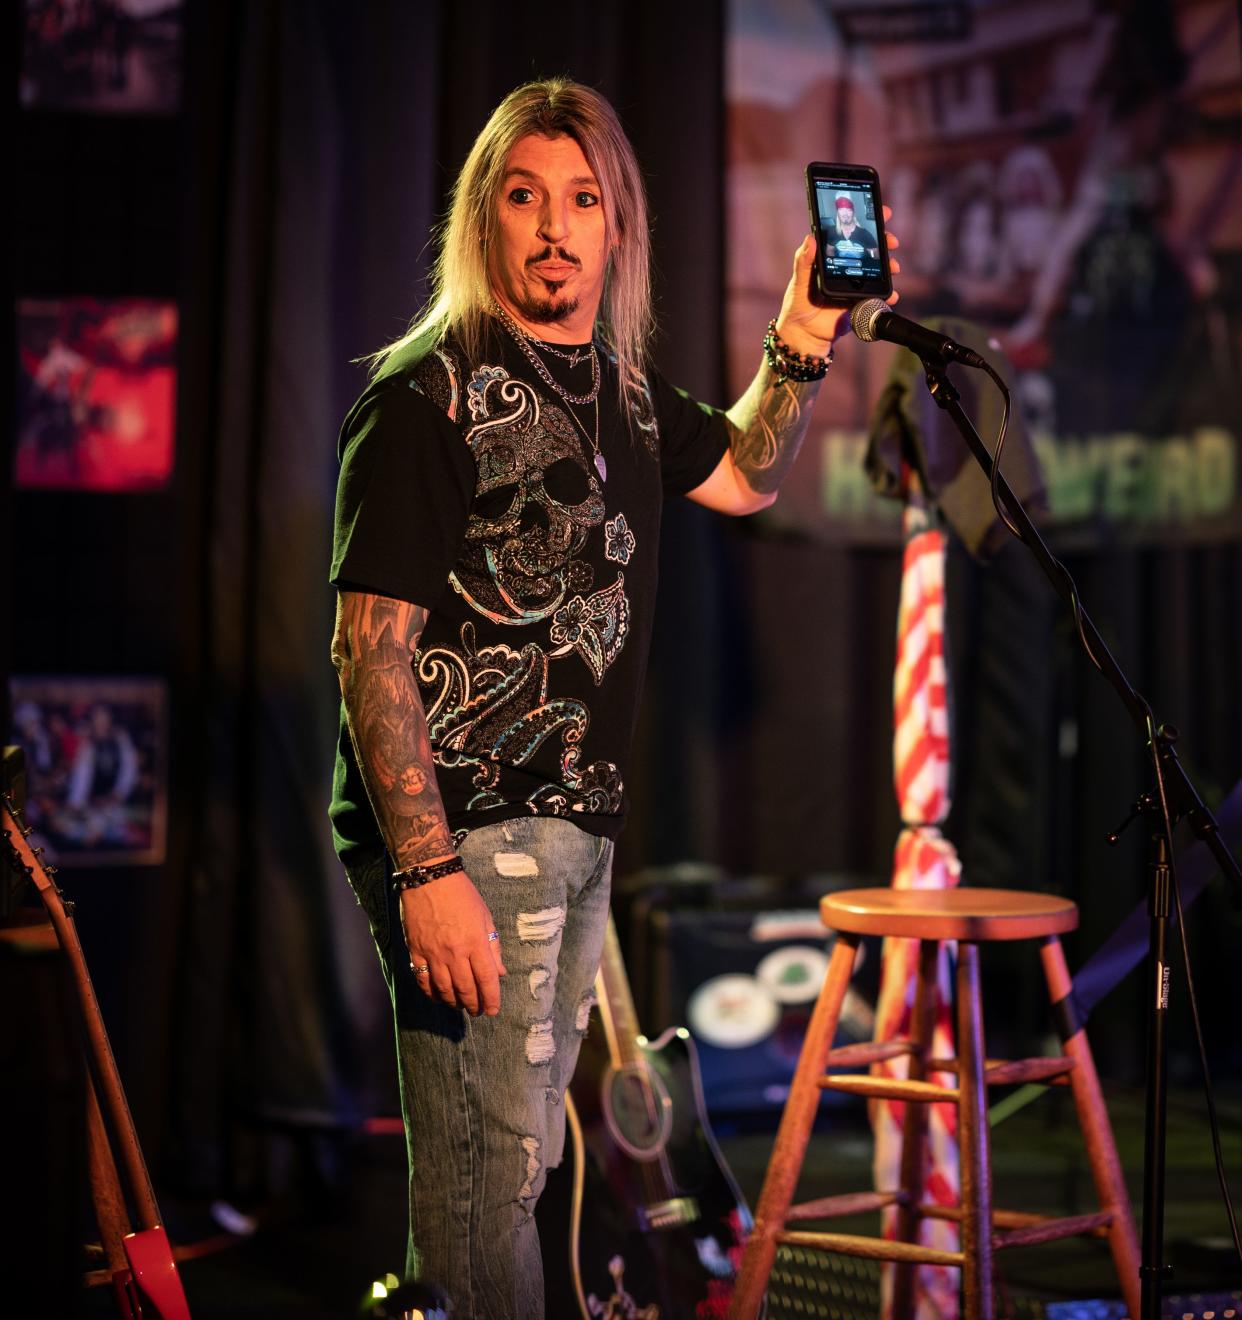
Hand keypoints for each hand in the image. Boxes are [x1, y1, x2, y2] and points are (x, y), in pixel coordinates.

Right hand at [401, 871, 505, 1015]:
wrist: (430, 879)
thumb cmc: (462, 895)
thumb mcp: (485, 917)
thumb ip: (493, 946)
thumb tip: (499, 972)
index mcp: (476, 942)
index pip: (487, 979)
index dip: (491, 999)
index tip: (493, 1010)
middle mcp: (455, 952)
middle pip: (466, 989)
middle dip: (474, 1004)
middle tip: (477, 1011)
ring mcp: (434, 953)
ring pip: (444, 989)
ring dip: (454, 1002)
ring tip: (461, 1006)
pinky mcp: (416, 951)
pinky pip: (423, 980)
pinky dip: (432, 993)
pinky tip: (439, 996)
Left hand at [774, 208, 900, 357]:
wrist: (804, 334)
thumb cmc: (798, 304)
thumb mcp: (799, 281)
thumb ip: (804, 262)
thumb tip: (810, 238)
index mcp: (832, 257)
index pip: (852, 234)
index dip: (869, 222)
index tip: (883, 213)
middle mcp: (847, 267)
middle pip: (870, 249)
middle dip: (884, 243)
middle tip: (892, 241)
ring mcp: (856, 284)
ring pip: (877, 270)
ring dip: (889, 266)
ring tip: (894, 268)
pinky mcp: (860, 302)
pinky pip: (877, 295)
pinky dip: (887, 294)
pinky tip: (892, 294)